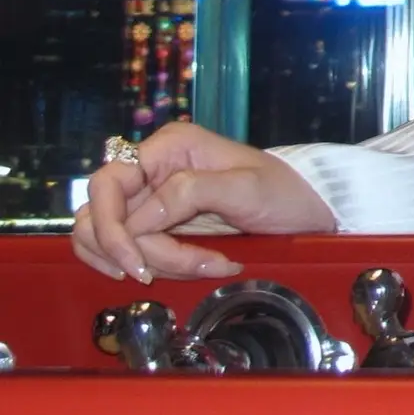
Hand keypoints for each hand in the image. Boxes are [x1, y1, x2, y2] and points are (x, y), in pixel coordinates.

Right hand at [71, 121, 336, 283]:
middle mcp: (153, 168)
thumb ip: (190, 193)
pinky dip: (154, 266)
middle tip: (186, 265)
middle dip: (139, 252)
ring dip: (151, 262)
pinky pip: (131, 250)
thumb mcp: (245, 188)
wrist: (307, 210)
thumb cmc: (284, 192)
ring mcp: (153, 197)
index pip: (105, 185)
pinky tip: (192, 267)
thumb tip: (138, 219)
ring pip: (113, 240)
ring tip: (202, 265)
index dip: (111, 229)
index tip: (137, 264)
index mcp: (169, 147)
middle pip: (104, 219)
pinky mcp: (160, 224)